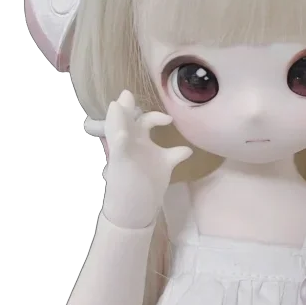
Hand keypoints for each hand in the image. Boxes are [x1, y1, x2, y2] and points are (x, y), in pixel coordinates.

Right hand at [103, 90, 192, 227]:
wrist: (134, 210)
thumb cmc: (148, 185)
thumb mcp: (164, 165)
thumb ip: (174, 154)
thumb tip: (188, 149)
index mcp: (139, 141)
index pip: (144, 121)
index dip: (155, 116)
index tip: (170, 119)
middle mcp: (130, 144)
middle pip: (126, 120)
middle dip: (125, 107)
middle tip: (126, 94)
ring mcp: (124, 153)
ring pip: (117, 131)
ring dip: (117, 119)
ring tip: (117, 105)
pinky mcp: (121, 165)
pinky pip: (119, 151)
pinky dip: (120, 142)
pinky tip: (123, 135)